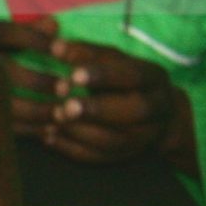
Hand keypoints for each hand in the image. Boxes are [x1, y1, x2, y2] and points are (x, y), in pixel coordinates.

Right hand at [0, 15, 67, 136]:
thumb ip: (27, 30)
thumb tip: (54, 24)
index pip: (7, 33)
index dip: (37, 40)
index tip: (64, 49)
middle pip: (5, 73)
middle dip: (39, 81)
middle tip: (66, 88)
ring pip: (3, 105)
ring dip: (38, 111)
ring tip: (63, 114)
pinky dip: (28, 131)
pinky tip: (49, 131)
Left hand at [42, 34, 188, 165]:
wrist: (151, 113)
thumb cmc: (122, 79)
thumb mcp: (111, 60)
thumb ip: (86, 53)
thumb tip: (55, 47)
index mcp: (154, 79)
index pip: (134, 76)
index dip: (104, 75)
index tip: (74, 74)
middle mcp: (156, 109)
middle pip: (135, 111)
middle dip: (98, 109)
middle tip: (66, 105)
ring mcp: (144, 137)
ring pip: (116, 140)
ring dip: (81, 131)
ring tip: (54, 118)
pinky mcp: (126, 156)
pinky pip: (100, 158)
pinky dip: (71, 148)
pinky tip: (48, 136)